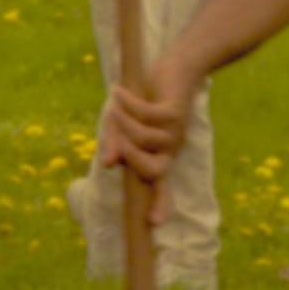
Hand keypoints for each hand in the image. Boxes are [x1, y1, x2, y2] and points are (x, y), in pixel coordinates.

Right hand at [98, 56, 192, 200]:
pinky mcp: (174, 111)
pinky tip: (120, 93)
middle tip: (116, 138)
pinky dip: (127, 103)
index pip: (161, 185)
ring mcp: (175, 131)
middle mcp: (171, 147)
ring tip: (116, 105)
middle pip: (153, 170)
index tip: (153, 223)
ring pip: (143, 139)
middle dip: (130, 157)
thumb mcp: (128, 121)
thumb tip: (109, 165)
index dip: (159, 204)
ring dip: (123, 122)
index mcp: (161, 153)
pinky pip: (144, 114)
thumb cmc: (150, 96)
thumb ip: (118, 142)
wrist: (179, 66)